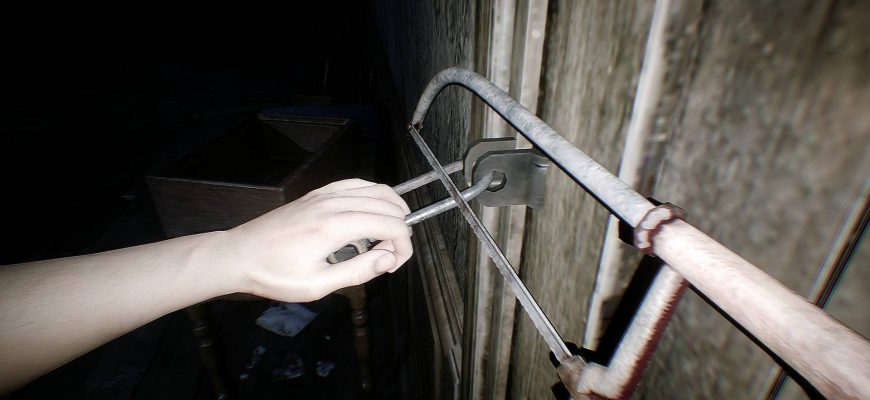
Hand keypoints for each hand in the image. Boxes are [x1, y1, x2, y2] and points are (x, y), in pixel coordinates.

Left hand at [224, 179, 412, 301]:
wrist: (239, 255)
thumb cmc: (274, 274)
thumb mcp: (317, 285)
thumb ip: (358, 271)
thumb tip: (389, 259)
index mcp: (333, 227)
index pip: (389, 225)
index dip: (403, 245)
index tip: (395, 265)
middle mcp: (332, 204)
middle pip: (386, 204)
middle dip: (400, 228)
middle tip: (392, 255)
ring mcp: (324, 195)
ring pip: (374, 188)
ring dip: (391, 207)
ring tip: (393, 232)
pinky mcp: (316, 194)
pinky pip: (355, 184)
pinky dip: (372, 194)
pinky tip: (373, 210)